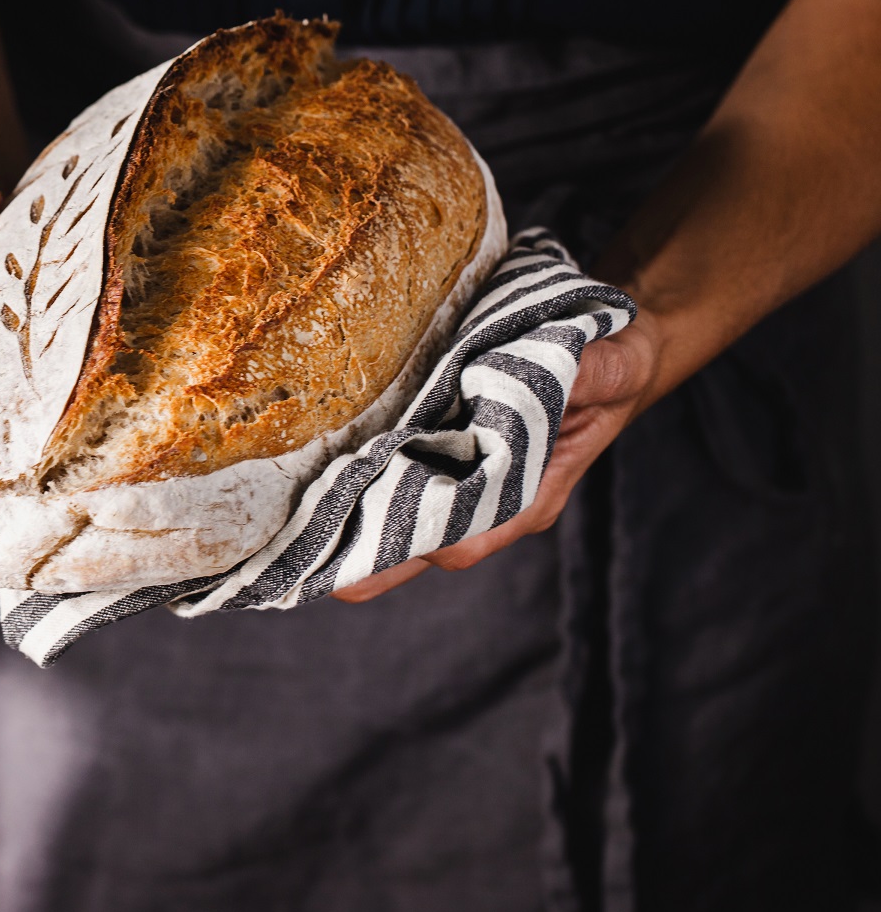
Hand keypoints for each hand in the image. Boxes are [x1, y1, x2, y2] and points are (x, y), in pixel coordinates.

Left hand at [332, 310, 663, 602]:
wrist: (613, 348)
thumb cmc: (616, 362)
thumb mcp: (614, 364)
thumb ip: (592, 374)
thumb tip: (560, 367)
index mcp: (534, 490)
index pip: (474, 534)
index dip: (426, 543)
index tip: (381, 544)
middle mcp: (493, 494)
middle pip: (423, 541)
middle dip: (370, 553)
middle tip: (310, 564)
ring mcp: (465, 474)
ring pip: (405, 514)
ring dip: (356, 521)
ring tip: (294, 530)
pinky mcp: (444, 446)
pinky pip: (402, 473)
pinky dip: (363, 476)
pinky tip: (314, 473)